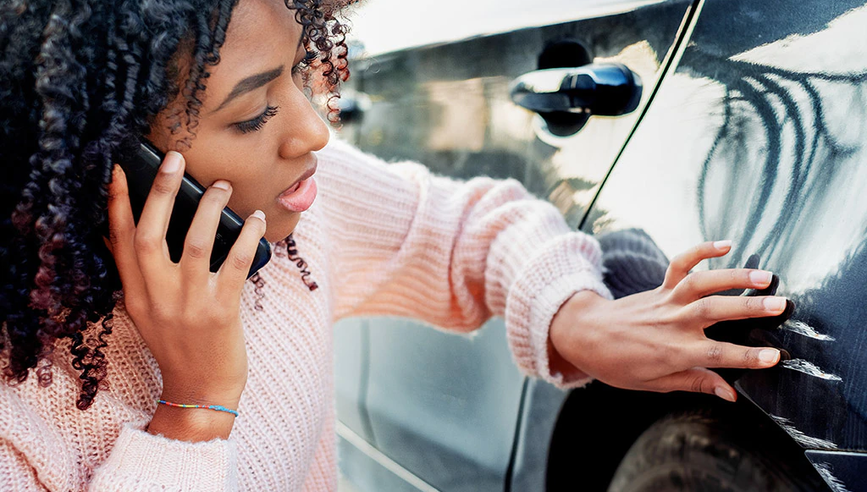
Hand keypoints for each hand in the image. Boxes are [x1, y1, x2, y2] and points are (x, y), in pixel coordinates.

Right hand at [106, 152, 265, 438]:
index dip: (118, 204)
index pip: (119, 241)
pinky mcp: (221, 313)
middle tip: (175, 159)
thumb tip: (140, 231)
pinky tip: (256, 220)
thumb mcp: (148, 312)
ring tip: (223, 185)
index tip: (120, 169)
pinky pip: (236, 265)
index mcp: (135, 295)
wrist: (200, 392)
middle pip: (150, 235)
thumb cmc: (179, 346)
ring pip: (196, 243)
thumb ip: (144, 276)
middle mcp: (156, 298)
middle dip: (160, 192)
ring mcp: (189, 305)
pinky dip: (247, 237)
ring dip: (210, 208)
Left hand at [549, 240, 783, 402]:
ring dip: (734, 277)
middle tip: (782, 306)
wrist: (585, 336)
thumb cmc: (619, 365)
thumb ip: (695, 383)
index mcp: (673, 352)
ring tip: (765, 276)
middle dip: (749, 309)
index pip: (716, 355)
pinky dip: (701, 250)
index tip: (774, 356)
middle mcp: (673, 323)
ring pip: (702, 284)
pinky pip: (680, 264)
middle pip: (715, 312)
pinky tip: (725, 244)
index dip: (747, 357)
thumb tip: (731, 394)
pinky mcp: (661, 287)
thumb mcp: (655, 384)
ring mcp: (666, 301)